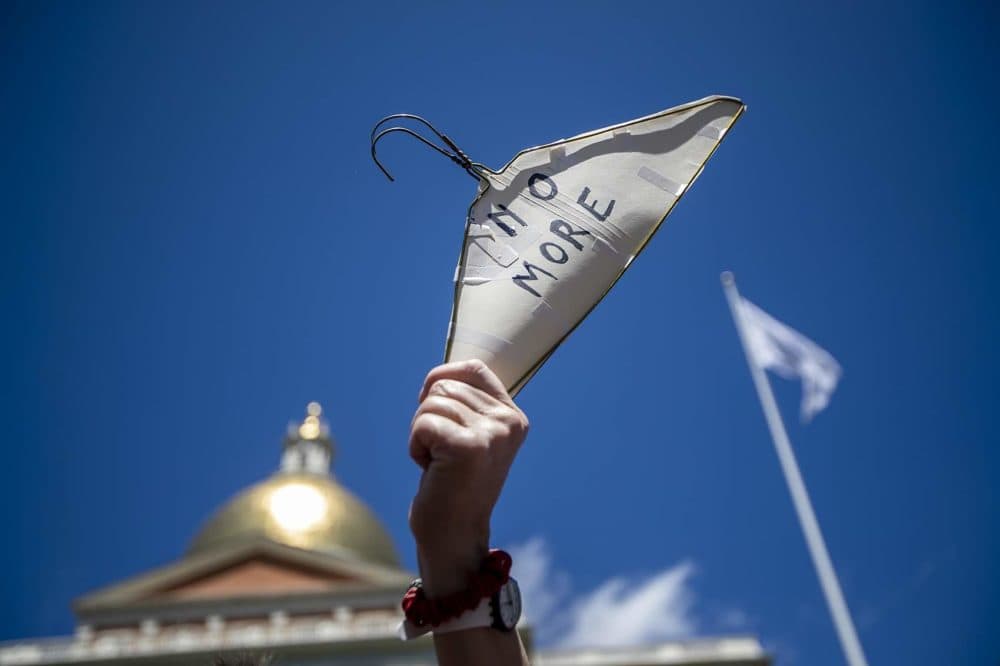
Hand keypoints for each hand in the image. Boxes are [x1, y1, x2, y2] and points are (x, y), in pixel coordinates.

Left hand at [408, 359, 529, 596]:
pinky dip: (416, 446)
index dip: (443, 378)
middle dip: (429, 416)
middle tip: (442, 452)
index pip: (474, 368)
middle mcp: (508, 422)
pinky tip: (430, 469)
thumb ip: (466, 405)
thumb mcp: (470, 437)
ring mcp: (491, 434)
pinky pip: (422, 423)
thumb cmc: (453, 484)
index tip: (432, 406)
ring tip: (438, 463)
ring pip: (430, 403)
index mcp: (513, 417)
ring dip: (421, 433)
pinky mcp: (468, 447)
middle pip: (445, 385)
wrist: (453, 535)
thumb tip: (439, 375)